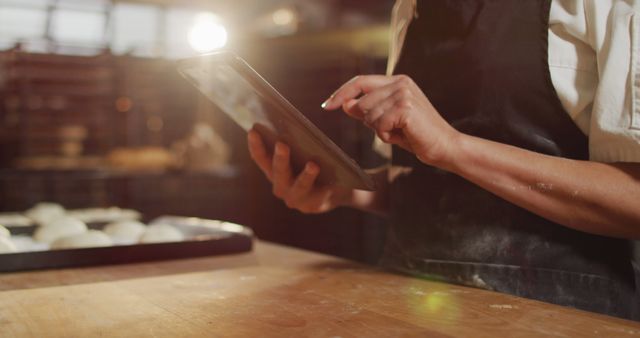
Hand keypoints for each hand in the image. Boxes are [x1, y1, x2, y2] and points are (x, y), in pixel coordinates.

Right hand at [247, 128, 353, 213]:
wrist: (334, 190)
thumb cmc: (314, 165)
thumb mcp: (303, 154)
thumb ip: (296, 144)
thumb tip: (292, 127)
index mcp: (273, 171)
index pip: (261, 158)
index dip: (256, 145)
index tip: (253, 131)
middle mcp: (280, 186)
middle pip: (279, 172)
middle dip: (280, 158)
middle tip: (281, 144)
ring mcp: (295, 198)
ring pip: (300, 186)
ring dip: (306, 176)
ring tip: (313, 166)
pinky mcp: (312, 205)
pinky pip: (318, 197)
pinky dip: (325, 189)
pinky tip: (331, 184)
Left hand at [322, 75, 459, 166]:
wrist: (444, 146)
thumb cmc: (416, 135)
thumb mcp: (388, 120)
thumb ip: (368, 110)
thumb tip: (345, 104)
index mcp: (397, 81)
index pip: (360, 82)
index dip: (341, 93)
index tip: (327, 105)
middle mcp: (400, 82)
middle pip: (361, 102)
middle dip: (368, 121)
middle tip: (391, 129)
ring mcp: (403, 93)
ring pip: (368, 115)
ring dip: (379, 130)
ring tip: (400, 131)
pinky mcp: (405, 108)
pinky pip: (378, 124)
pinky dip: (386, 135)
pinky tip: (402, 135)